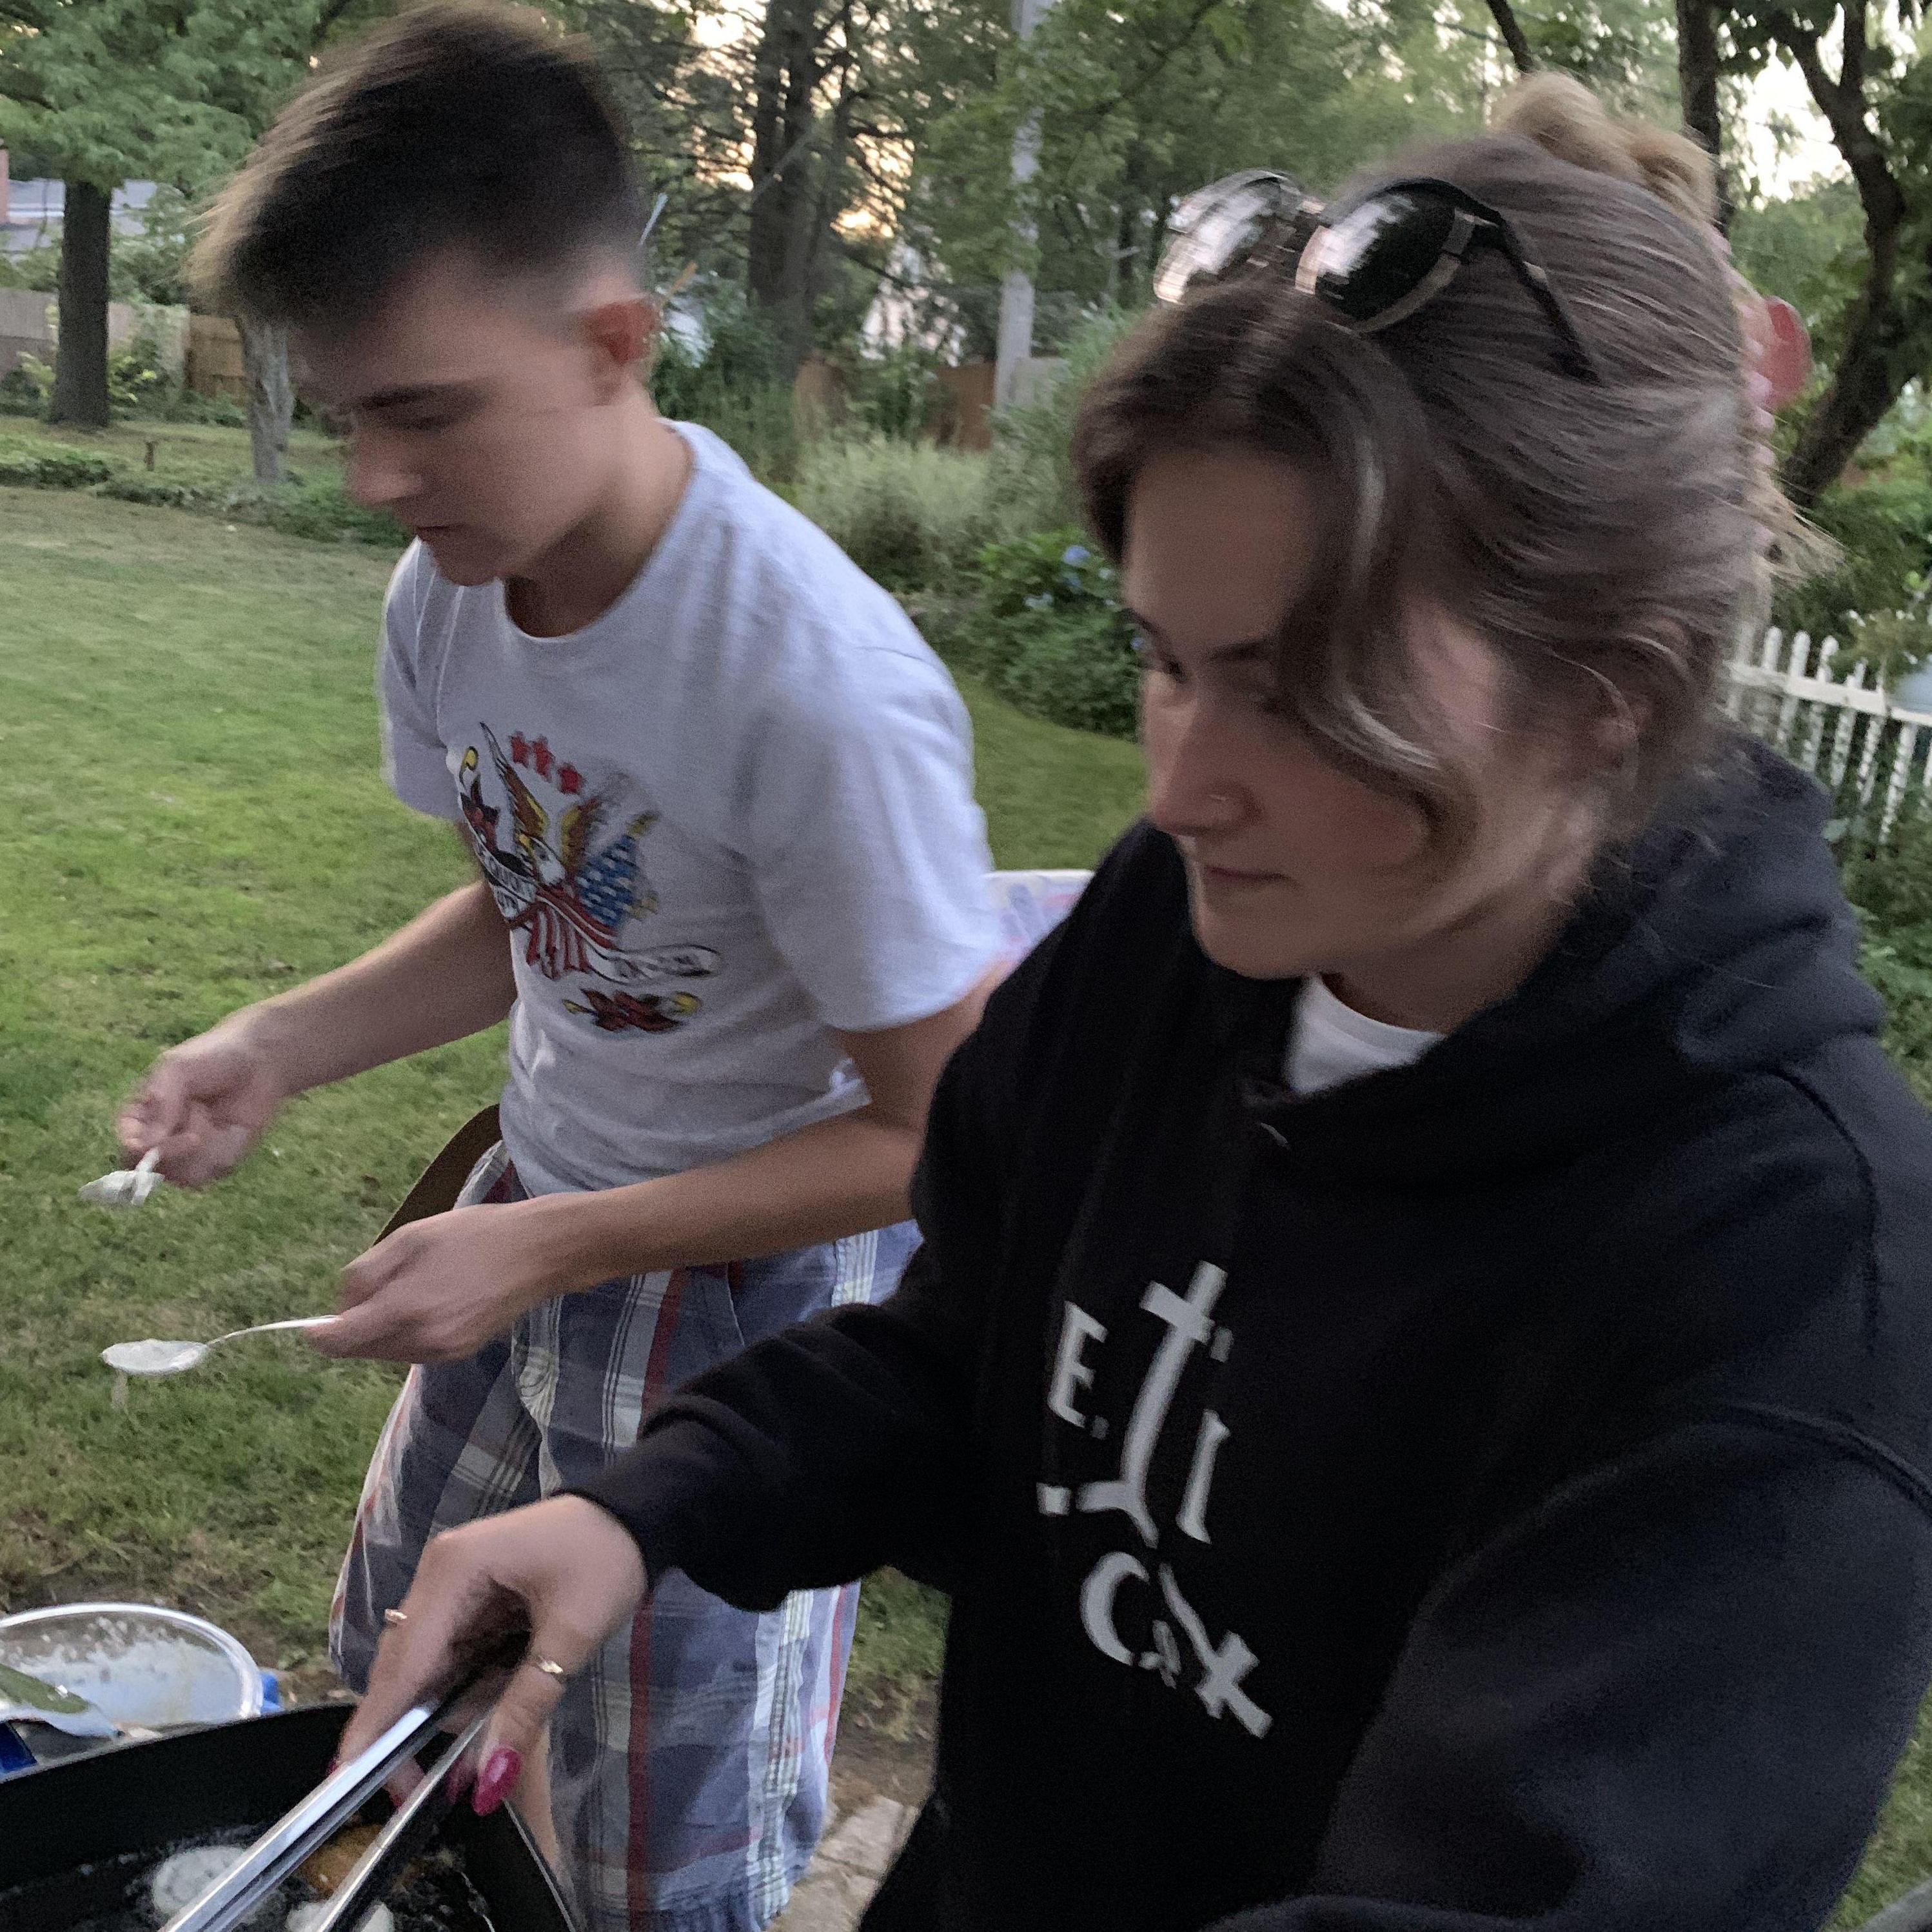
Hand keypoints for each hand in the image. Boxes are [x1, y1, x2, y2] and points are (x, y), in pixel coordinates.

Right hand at [117, 1019, 288, 1187]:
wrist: (259, 1059)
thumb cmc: (211, 1057)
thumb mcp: (177, 1069)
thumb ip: (160, 1103)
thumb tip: (147, 1146)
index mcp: (141, 1119)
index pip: (127, 1148)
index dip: (138, 1153)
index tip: (156, 1143)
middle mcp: (161, 1141)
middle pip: (152, 1170)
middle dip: (174, 1154)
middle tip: (195, 1135)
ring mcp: (191, 1153)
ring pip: (184, 1176)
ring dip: (201, 1149)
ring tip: (211, 1116)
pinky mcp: (220, 1159)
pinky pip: (215, 1171)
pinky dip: (223, 1150)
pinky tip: (233, 1128)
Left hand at [313, 1199, 572, 1362]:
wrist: (536, 1251)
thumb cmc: (472, 1234)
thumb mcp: (410, 1237)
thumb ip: (365, 1274)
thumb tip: (339, 1307)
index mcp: (405, 1309)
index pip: (339, 1342)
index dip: (319, 1335)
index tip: (313, 1326)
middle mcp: (421, 1340)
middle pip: (361, 1349)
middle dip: (354, 1326)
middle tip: (377, 1288)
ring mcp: (443, 1351)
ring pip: (387, 1351)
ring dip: (382, 1329)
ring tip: (412, 1289)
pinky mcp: (459, 1353)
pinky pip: (414, 1349)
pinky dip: (409, 1332)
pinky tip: (433, 1301)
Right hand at [334, 1497, 647, 1814]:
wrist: (639, 1512)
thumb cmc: (607, 1558)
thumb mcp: (573, 1636)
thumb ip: (526, 1708)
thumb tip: (490, 1781)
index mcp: (455, 1569)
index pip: (403, 1662)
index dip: (376, 1724)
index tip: (346, 1779)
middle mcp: (439, 1572)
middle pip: (404, 1666)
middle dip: (413, 1727)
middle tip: (423, 1787)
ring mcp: (451, 1580)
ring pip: (426, 1664)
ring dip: (448, 1704)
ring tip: (485, 1727)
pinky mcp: (468, 1592)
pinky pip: (450, 1651)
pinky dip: (465, 1682)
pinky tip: (495, 1695)